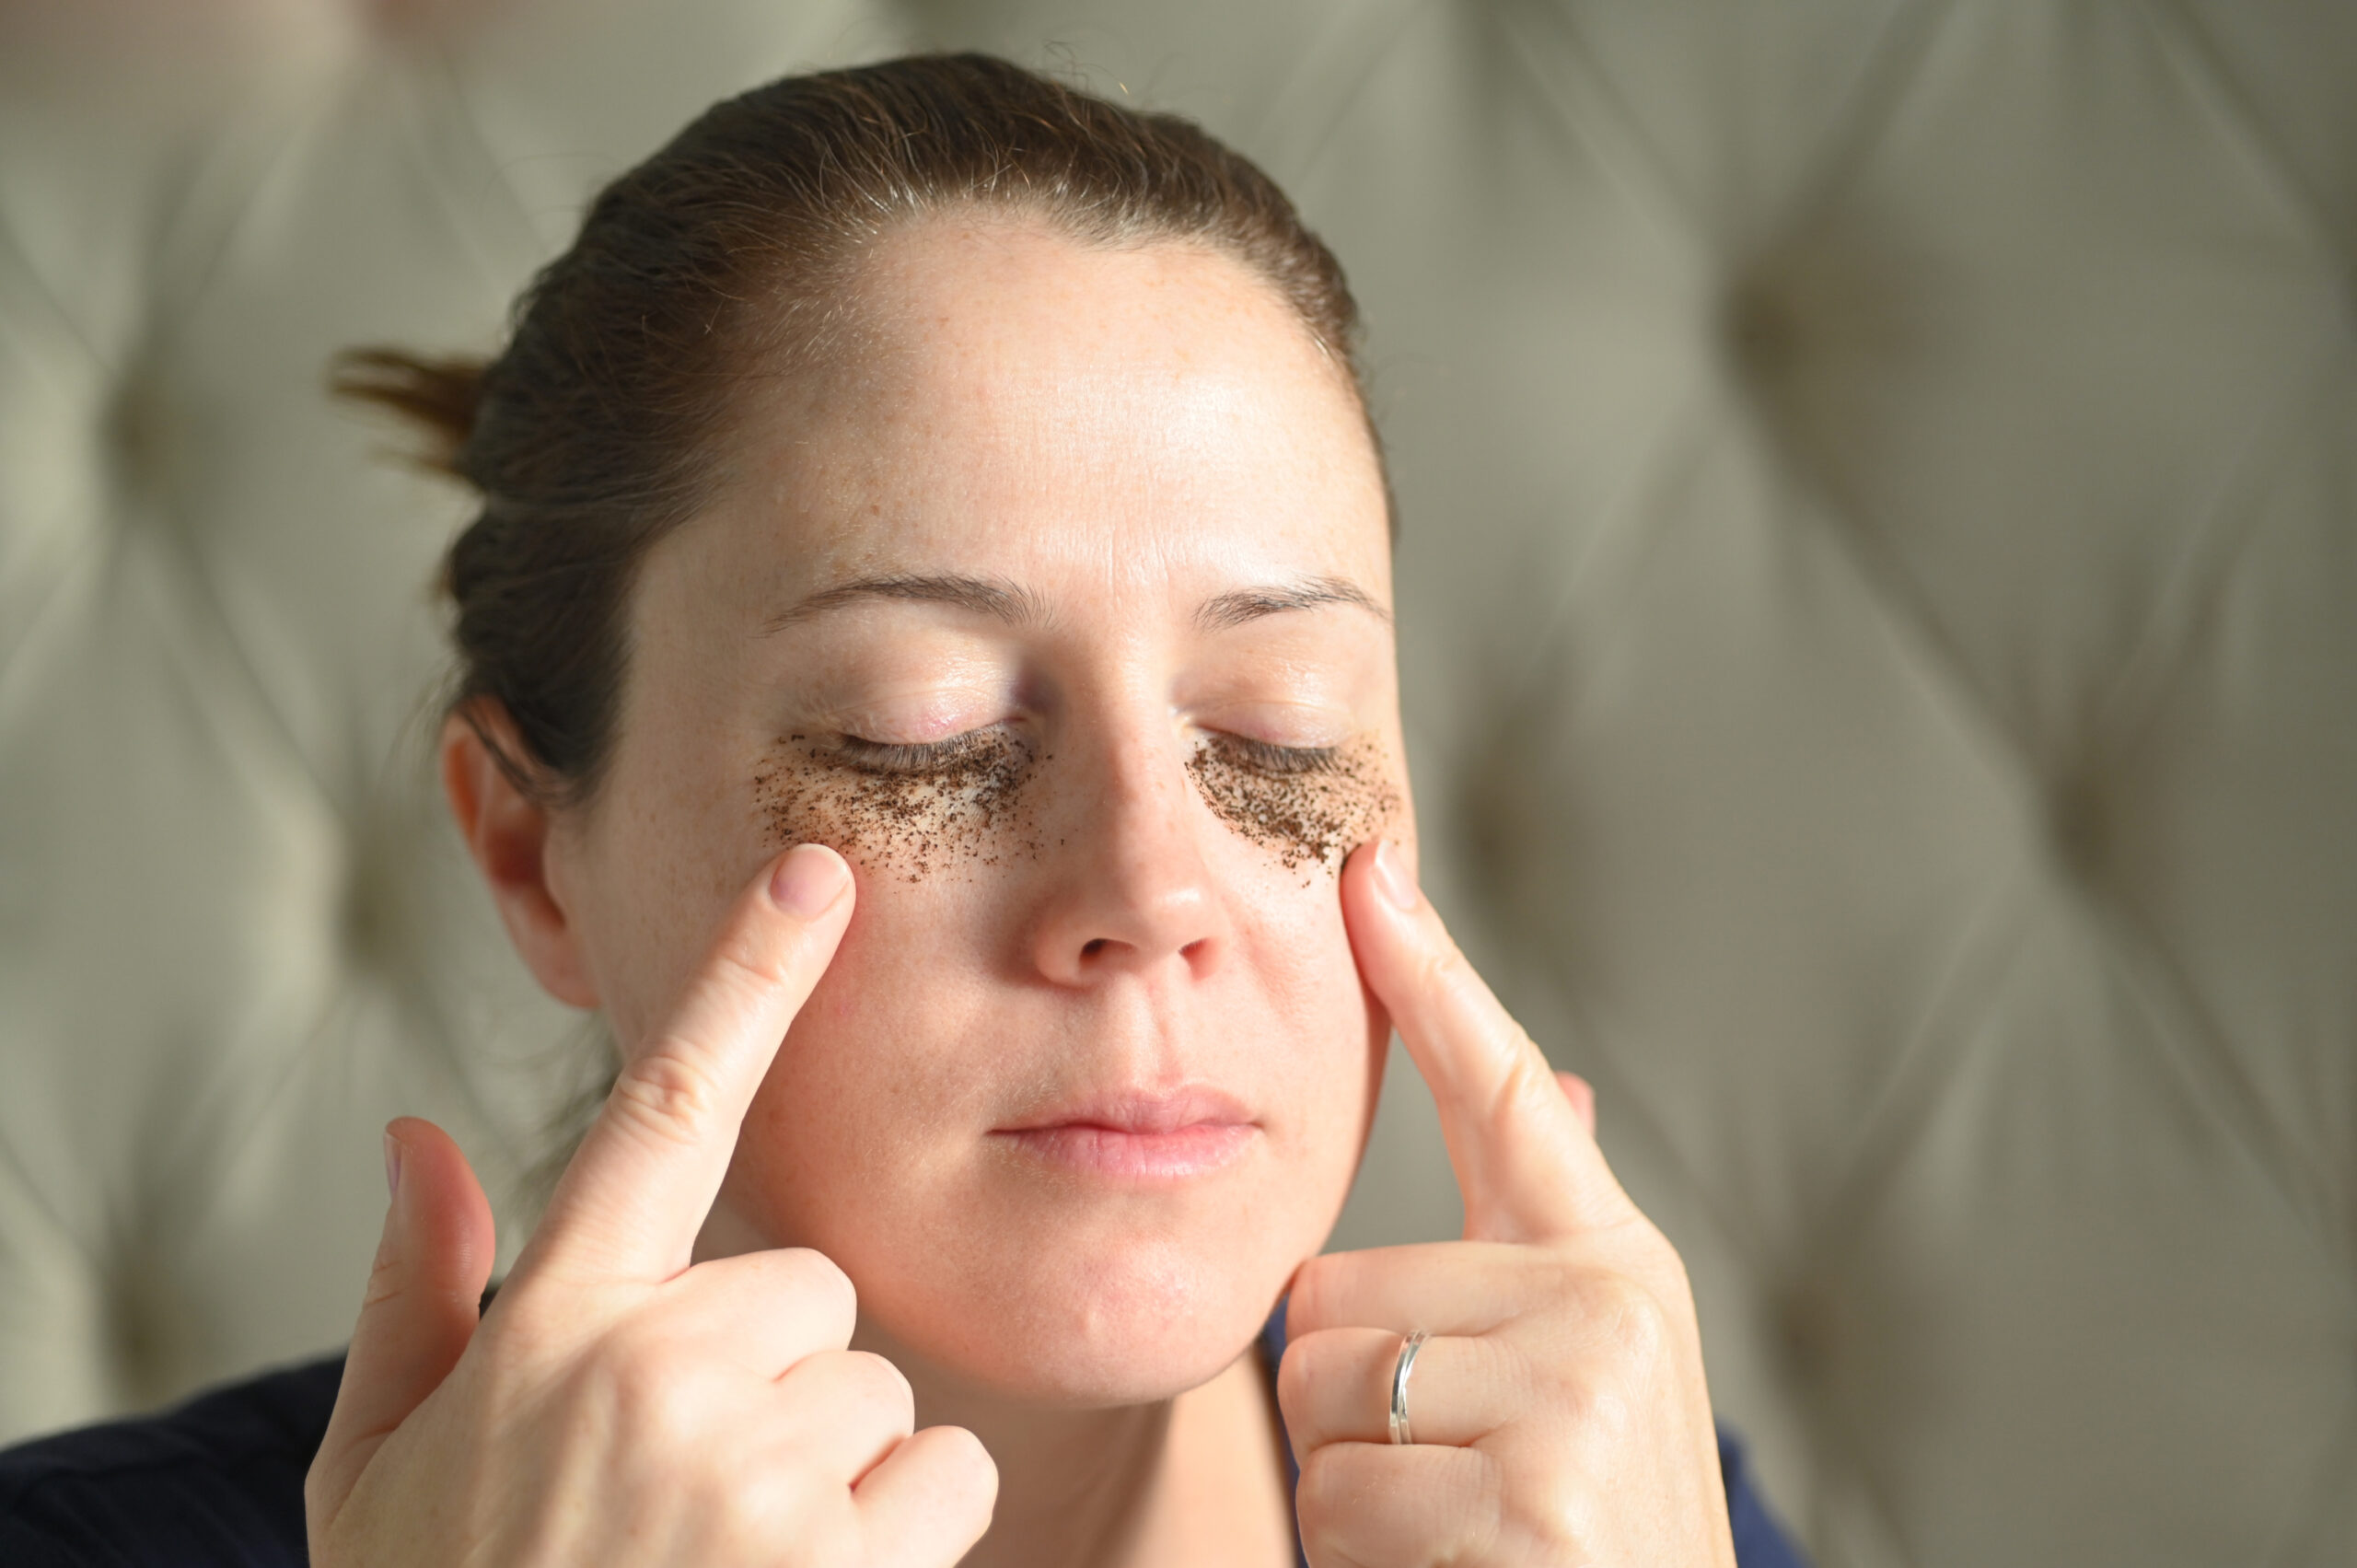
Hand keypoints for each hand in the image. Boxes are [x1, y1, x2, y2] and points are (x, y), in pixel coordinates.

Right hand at [306, 845, 996, 1566]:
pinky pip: (943, 1477)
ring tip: (732, 1566)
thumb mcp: (381, 1475)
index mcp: (553, 1328)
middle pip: (814, 1294)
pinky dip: (906, 1537)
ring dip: (840, 1471)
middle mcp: (654, 1369)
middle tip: (691, 1499)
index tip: (813, 875)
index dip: (744, 983)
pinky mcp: (838, 1558)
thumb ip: (415, 1300)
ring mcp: (747, 1467)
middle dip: (781, 1382)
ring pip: (883, 1391)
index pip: (658, 1115)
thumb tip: (420, 1138)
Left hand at [1278, 841, 1735, 1567]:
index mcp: (1617, 1267)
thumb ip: (1549, 1251)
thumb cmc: (1591, 1541)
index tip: (1367, 870)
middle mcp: (1609, 1306)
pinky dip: (1367, 1563)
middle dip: (1343, 1405)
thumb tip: (1571, 1092)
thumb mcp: (1591, 1386)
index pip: (1511, 1089)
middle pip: (1329, 1290)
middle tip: (1444, 1483)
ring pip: (1317, 1391)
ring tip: (1455, 1538)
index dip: (1433, 977)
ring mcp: (1576, 1397)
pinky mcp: (1530, 1496)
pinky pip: (1337, 1494)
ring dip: (1351, 1492)